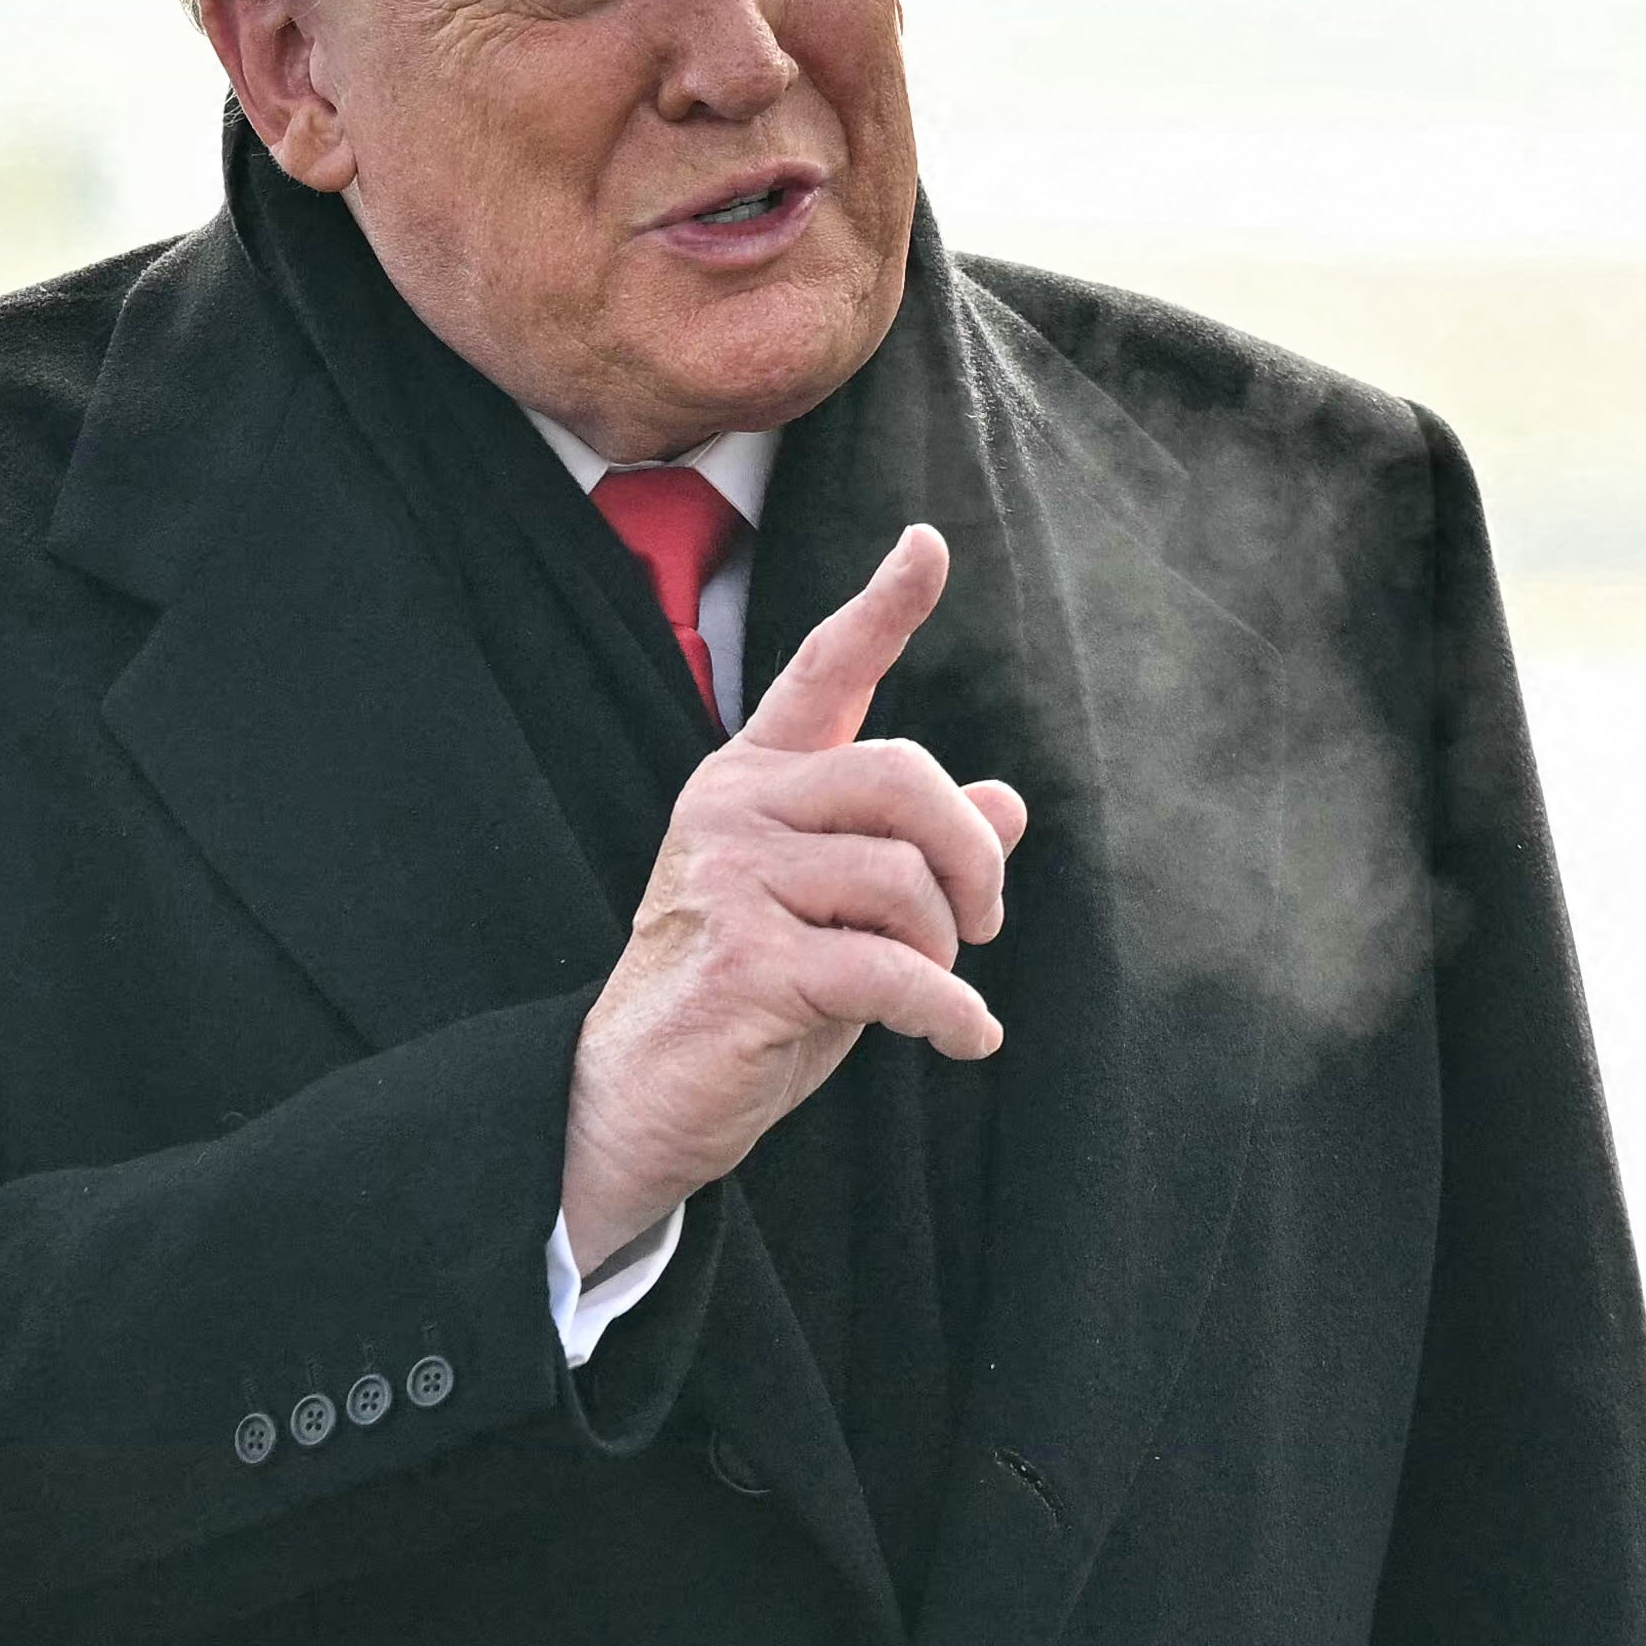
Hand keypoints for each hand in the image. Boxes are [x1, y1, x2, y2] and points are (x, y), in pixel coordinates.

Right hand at [558, 525, 1032, 1262]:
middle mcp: (734, 808)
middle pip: (902, 775)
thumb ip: (908, 852)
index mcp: (752, 780)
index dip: (881, 607)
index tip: (926, 544)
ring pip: (903, 877)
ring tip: (934, 991)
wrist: (637, 1101)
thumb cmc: (745, 999)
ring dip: (945, 949)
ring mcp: (733, 879)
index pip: (821, 671)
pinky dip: (948, 1013)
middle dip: (969, 854)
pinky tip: (964, 1039)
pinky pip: (892, 970)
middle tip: (982, 922)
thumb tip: (1009, 803)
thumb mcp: (837, 913)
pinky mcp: (747, 959)